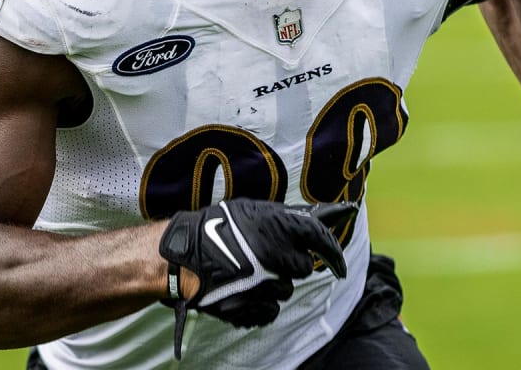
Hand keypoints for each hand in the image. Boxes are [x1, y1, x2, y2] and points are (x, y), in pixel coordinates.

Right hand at [159, 198, 356, 357]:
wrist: (182, 257)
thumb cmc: (215, 228)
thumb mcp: (252, 210)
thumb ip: (286, 217)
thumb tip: (321, 216)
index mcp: (277, 227)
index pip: (320, 238)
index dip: (332, 250)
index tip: (338, 262)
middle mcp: (275, 256)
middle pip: (302, 267)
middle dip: (289, 263)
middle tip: (267, 257)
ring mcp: (264, 285)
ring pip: (286, 290)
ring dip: (273, 283)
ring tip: (248, 272)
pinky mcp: (252, 309)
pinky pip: (271, 310)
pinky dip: (261, 304)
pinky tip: (244, 291)